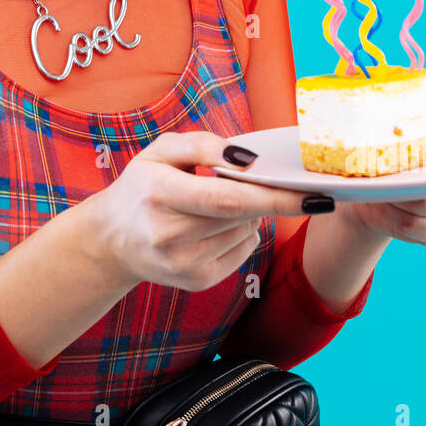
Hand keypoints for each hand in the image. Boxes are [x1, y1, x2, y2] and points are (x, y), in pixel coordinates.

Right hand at [87, 130, 308, 292]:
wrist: (112, 239)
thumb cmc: (143, 185)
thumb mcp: (162, 150)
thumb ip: (204, 144)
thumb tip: (249, 160)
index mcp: (159, 193)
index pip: (227, 198)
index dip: (274, 196)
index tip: (314, 193)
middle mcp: (169, 234)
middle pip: (242, 216)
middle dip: (275, 200)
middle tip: (298, 187)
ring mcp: (183, 264)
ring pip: (247, 233)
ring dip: (253, 213)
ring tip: (227, 199)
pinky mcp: (196, 282)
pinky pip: (243, 252)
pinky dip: (243, 233)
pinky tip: (220, 223)